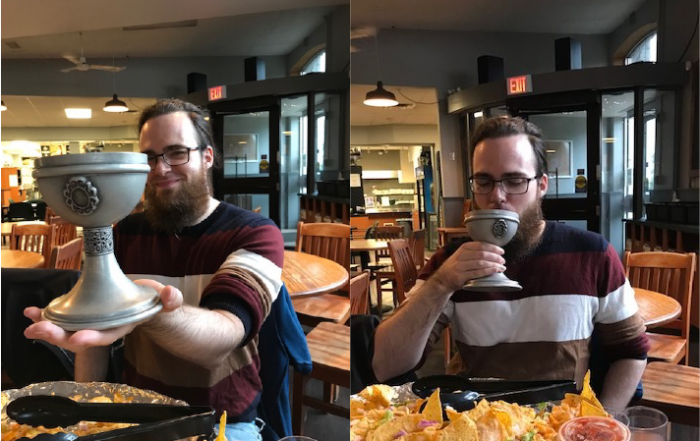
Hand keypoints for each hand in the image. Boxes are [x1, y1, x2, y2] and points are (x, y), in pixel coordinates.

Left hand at [24, 280, 182, 353]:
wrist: (146, 301)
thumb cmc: (156, 302)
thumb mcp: (168, 301)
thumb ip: (171, 299)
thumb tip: (170, 294)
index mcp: (123, 326)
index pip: (107, 336)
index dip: (92, 338)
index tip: (78, 337)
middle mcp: (104, 328)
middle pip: (79, 338)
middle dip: (58, 336)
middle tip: (39, 329)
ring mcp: (91, 322)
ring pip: (66, 331)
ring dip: (47, 328)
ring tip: (30, 321)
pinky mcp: (81, 313)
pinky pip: (60, 317)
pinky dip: (45, 316)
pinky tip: (30, 311)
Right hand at [431, 241, 505, 292]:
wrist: (442, 280)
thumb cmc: (455, 267)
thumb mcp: (462, 256)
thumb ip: (474, 252)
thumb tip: (493, 251)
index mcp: (463, 248)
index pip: (481, 245)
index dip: (493, 248)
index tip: (501, 251)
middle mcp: (461, 255)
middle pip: (482, 254)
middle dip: (495, 257)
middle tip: (503, 260)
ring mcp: (460, 266)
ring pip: (481, 263)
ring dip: (494, 264)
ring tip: (502, 267)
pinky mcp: (460, 276)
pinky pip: (477, 272)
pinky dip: (488, 271)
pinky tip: (494, 271)